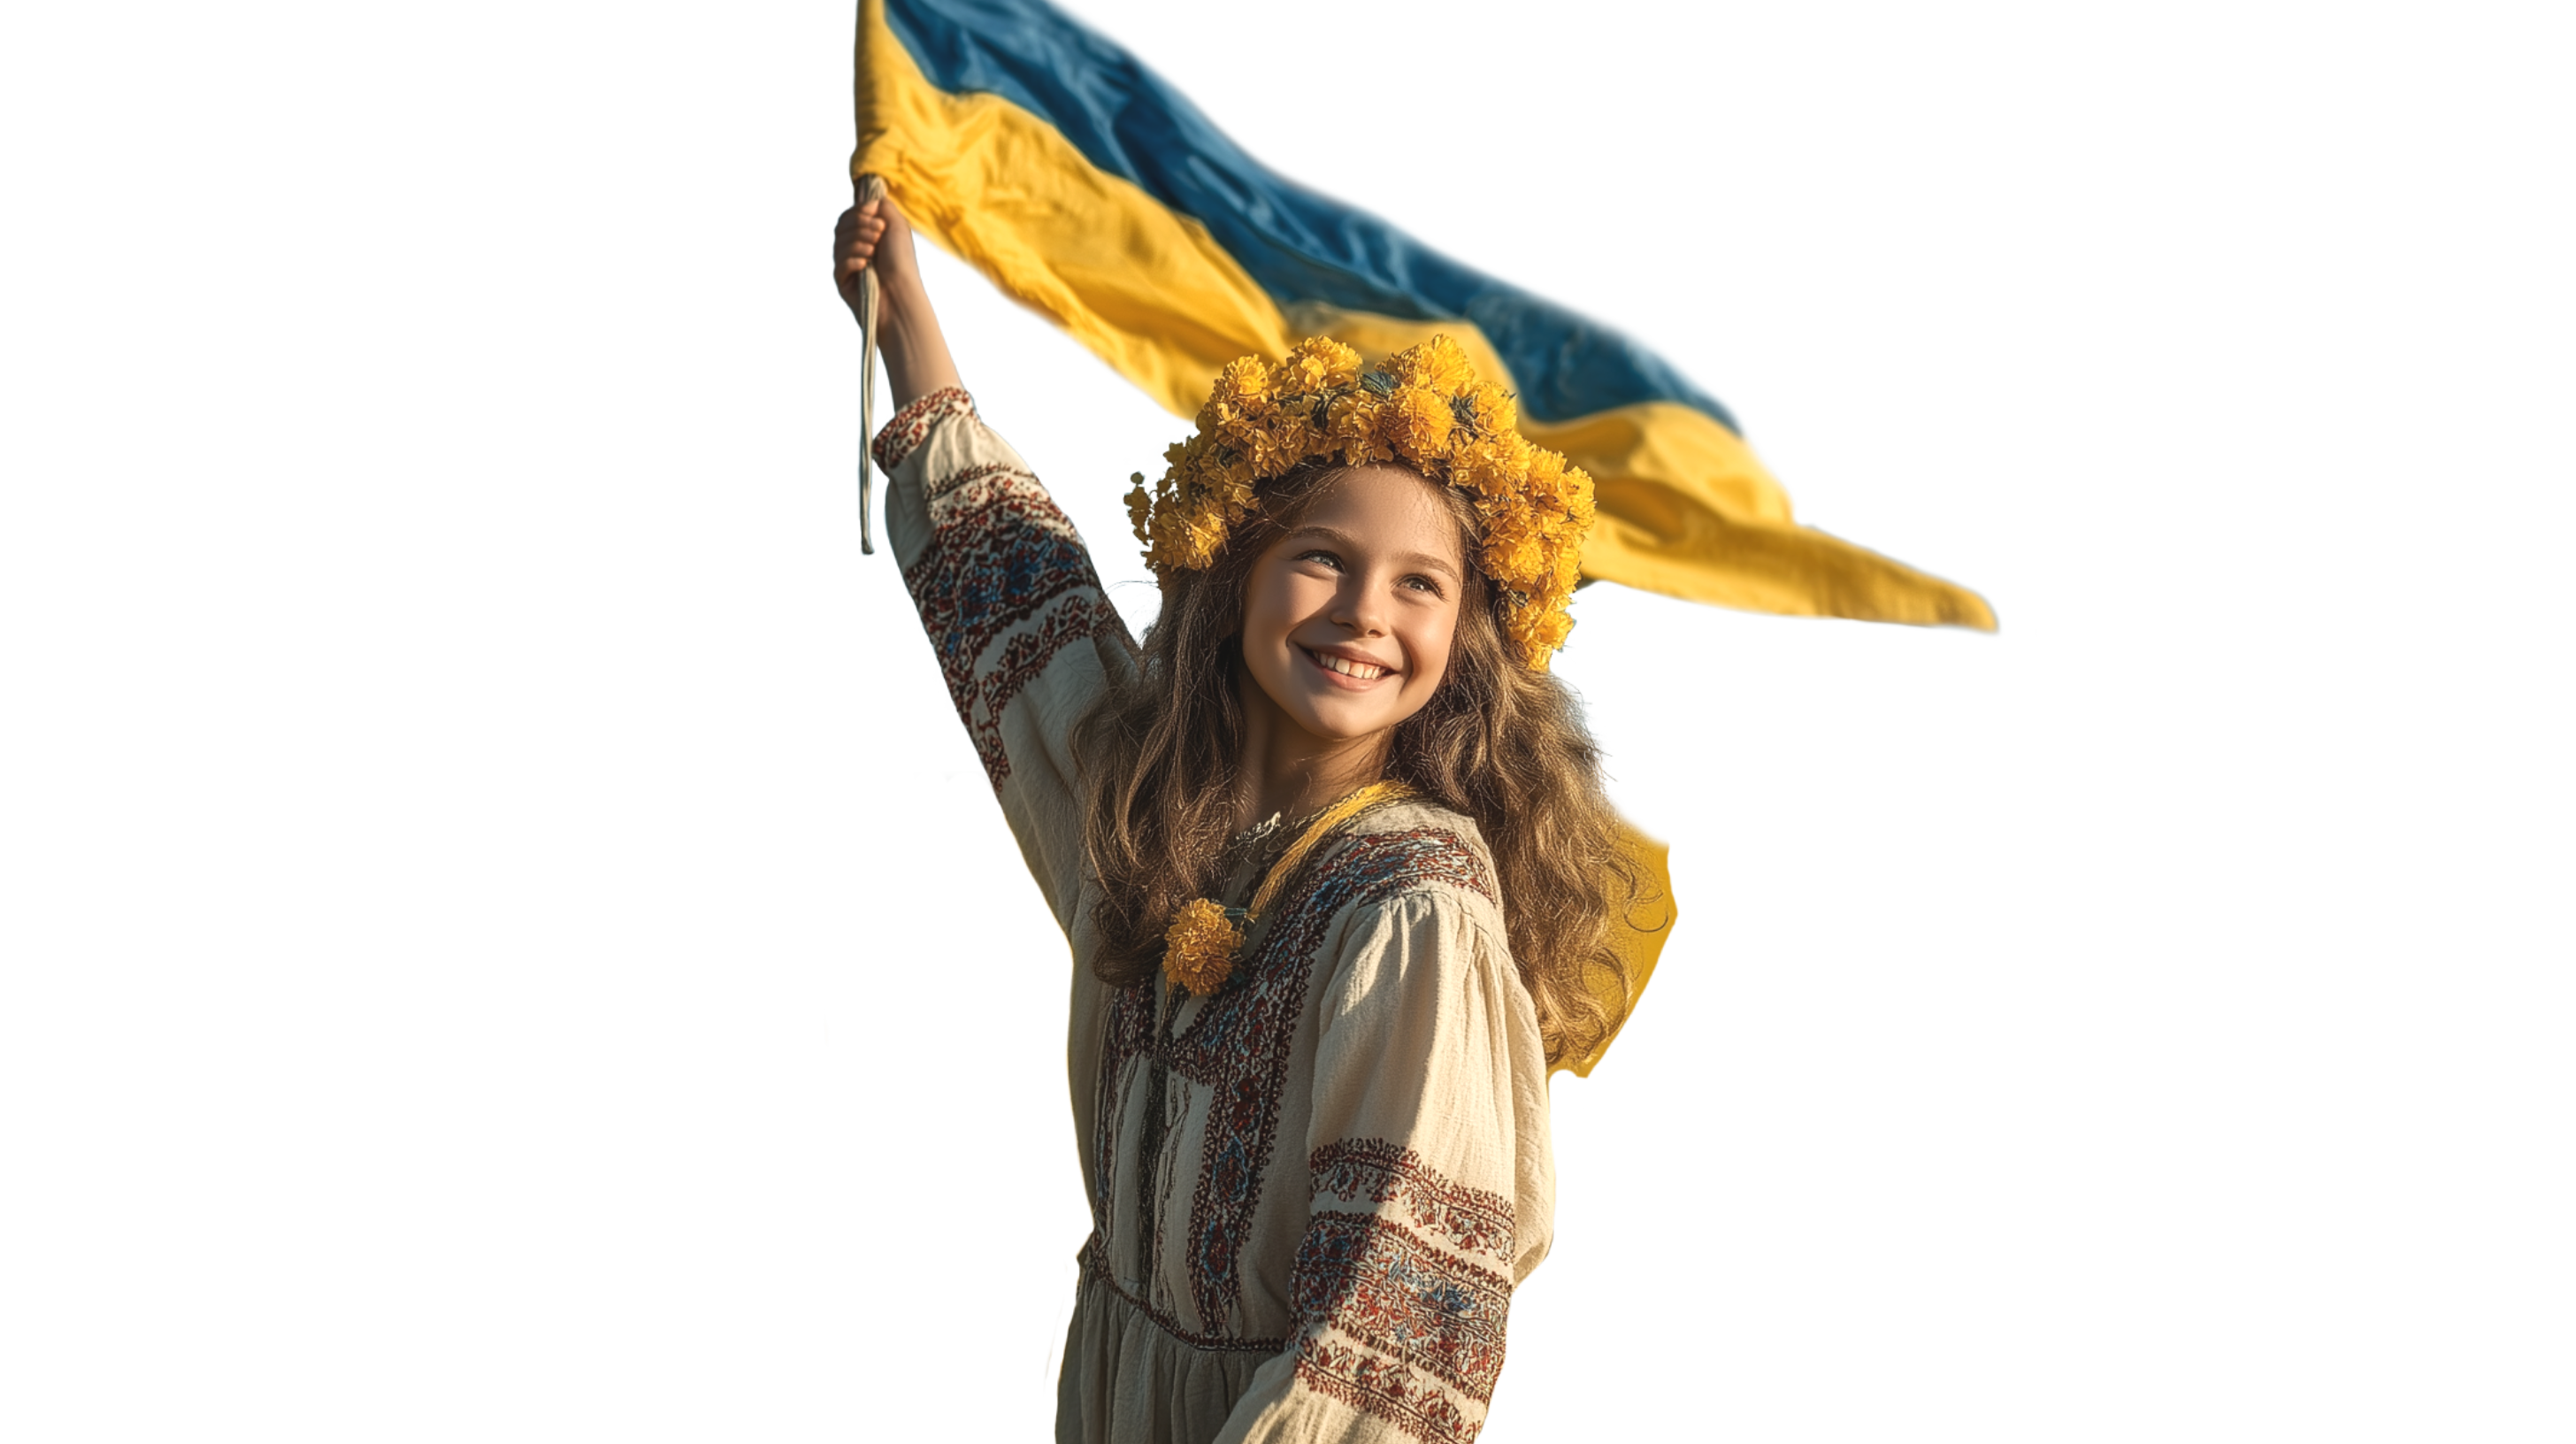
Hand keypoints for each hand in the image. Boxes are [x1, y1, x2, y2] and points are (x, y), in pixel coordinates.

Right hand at [832, 191, 924, 321]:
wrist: (902, 294)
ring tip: (874, 252)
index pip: (849, 215)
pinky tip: (865, 266)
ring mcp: (848, 264)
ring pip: (839, 244)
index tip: (876, 216)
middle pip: (841, 227)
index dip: (859, 212)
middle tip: (879, 235)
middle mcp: (855, 248)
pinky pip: (839, 264)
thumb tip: (867, 199)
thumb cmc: (902, 262)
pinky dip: (852, 261)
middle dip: (860, 227)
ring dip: (859, 243)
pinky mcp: (843, 281)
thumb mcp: (897, 226)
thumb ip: (883, 206)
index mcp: (866, 234)